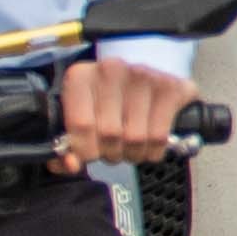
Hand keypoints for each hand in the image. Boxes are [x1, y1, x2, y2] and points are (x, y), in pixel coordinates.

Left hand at [54, 56, 194, 172]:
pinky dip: (152, 151)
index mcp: (81, 77)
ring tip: (129, 147)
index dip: (85, 150)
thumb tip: (71, 165)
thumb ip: (67, 147)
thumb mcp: (78, 119)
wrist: (142, 80)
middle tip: (111, 150)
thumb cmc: (105, 104)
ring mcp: (144, 76)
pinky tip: (148, 144)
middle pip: (110, 134)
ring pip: (135, 138)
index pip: (82, 125)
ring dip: (132, 154)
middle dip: (110, 153)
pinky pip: (159, 137)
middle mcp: (112, 70)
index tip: (90, 154)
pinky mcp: (170, 88)